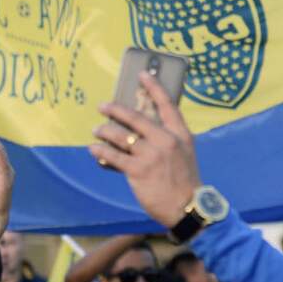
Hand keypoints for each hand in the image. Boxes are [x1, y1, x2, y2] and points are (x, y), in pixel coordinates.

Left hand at [90, 72, 200, 227]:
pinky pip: (113, 156)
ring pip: (121, 136)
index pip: (167, 104)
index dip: (154, 87)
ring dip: (105, 132)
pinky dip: (101, 152)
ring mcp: (151, 155)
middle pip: (136, 117)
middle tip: (103, 106)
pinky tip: (94, 150)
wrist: (188, 207)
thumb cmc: (185, 181)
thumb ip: (167, 140)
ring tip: (96, 131)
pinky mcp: (138, 170)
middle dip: (116, 110)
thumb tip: (138, 132)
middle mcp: (166, 140)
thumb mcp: (184, 154)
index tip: (142, 74)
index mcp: (180, 134)